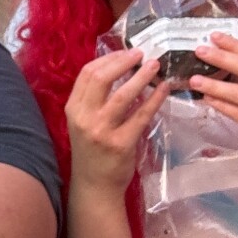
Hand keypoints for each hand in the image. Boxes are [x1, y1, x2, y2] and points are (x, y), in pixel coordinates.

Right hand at [64, 48, 170, 193]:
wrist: (95, 185)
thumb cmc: (92, 150)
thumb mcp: (84, 121)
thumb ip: (94, 99)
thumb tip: (119, 68)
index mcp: (73, 109)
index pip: (87, 73)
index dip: (108, 58)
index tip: (126, 52)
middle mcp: (84, 117)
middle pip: (102, 79)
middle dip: (123, 62)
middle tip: (141, 54)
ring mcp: (102, 131)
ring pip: (123, 95)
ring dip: (141, 77)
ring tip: (155, 66)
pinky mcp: (121, 144)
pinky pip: (141, 115)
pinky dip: (154, 99)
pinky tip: (164, 90)